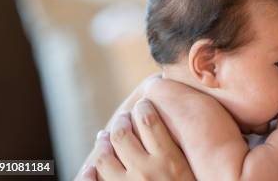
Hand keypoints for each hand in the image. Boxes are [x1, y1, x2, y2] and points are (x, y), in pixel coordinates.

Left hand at [75, 99, 195, 179]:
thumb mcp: (190, 174)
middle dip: (121, 122)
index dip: (144, 108)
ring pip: (105, 155)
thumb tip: (171, 137)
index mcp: (169, 160)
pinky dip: (87, 174)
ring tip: (103, 137)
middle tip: (123, 118)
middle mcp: (146, 169)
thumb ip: (180, 156)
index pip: (150, 120)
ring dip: (103, 143)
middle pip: (124, 134)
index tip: (143, 104)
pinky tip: (89, 168)